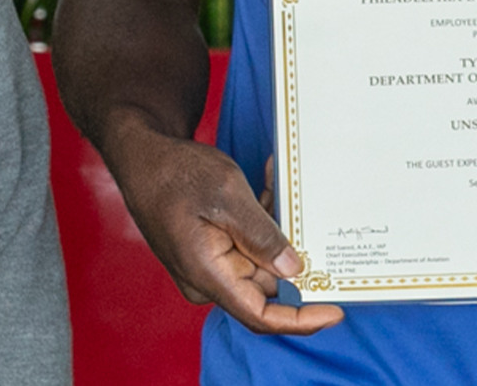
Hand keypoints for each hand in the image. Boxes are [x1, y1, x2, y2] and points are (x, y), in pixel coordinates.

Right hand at [99, 128, 341, 336]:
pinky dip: (261, 222)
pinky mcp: (209, 252)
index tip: (335, 310)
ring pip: (259, 260)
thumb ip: (261, 236)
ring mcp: (207, 267)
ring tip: (280, 186)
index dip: (301, 319)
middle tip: (311, 218)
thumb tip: (293, 270)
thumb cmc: (175, 173)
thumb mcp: (227, 195)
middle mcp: (207, 279)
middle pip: (265, 285)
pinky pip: (246, 246)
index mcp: (207, 273)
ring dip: (276, 229)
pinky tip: (268, 187)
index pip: (261, 316)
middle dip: (292, 253)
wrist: (141, 156)